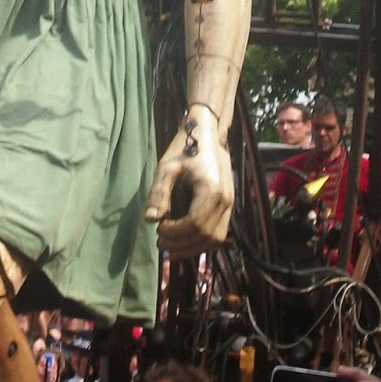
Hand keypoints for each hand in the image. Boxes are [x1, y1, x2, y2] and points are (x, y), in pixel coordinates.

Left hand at [144, 107, 233, 254]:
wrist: (208, 134)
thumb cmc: (185, 148)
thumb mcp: (167, 167)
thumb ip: (159, 193)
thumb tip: (150, 219)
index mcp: (211, 189)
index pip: (195, 224)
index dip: (175, 233)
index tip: (159, 229)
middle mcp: (225, 199)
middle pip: (206, 236)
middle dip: (182, 245)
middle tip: (160, 243)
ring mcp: (230, 203)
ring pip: (215, 238)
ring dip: (193, 248)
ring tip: (171, 248)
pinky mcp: (229, 205)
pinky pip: (219, 232)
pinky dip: (202, 241)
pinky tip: (185, 241)